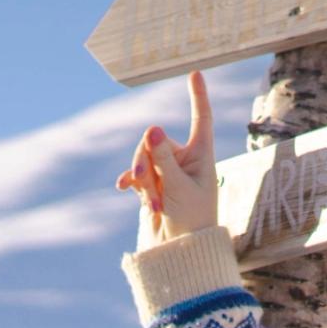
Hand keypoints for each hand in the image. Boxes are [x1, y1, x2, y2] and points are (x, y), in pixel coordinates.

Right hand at [114, 72, 222, 245]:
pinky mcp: (151, 186)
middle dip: (147, 160)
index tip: (194, 73)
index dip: (198, 96)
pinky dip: (132, 181)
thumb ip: (162, 159)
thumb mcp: (178, 189)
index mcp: (202, 156)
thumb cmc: (191, 223)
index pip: (200, 119)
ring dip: (143, 178)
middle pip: (156, 140)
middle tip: (146, 182)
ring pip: (143, 157)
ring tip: (151, 202)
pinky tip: (124, 188)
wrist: (178, 254)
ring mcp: (166, 172)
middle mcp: (184, 160)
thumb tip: (151, 128)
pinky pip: (135, 173)